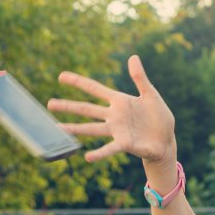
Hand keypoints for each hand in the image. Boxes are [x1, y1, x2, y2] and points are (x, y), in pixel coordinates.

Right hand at [48, 55, 175, 163]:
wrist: (166, 140)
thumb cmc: (158, 117)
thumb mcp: (151, 94)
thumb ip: (140, 78)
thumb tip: (132, 57)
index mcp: (119, 101)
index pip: (95, 89)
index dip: (79, 82)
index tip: (61, 76)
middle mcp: (114, 116)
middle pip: (87, 109)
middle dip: (68, 106)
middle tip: (49, 104)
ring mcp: (117, 130)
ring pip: (92, 128)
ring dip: (75, 128)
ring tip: (58, 128)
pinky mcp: (125, 144)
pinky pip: (110, 148)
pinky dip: (99, 153)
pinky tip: (87, 157)